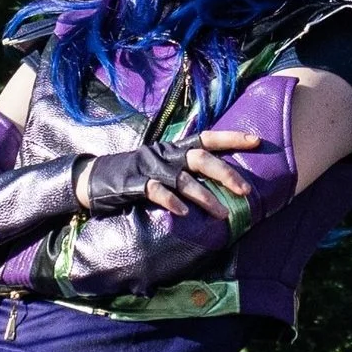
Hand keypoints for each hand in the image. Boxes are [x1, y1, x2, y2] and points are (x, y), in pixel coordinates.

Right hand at [77, 128, 262, 217]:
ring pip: (184, 179)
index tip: (257, 140)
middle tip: (247, 191)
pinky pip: (156, 191)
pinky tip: (184, 213)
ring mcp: (150, 169)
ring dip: (206, 197)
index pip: (208, 138)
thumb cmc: (136, 176)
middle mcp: (166, 155)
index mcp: (175, 149)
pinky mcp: (135, 183)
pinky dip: (172, 202)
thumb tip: (221, 183)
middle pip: (201, 158)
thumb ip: (187, 171)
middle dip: (226, 174)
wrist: (93, 179)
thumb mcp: (164, 167)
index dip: (232, 138)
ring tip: (223, 214)